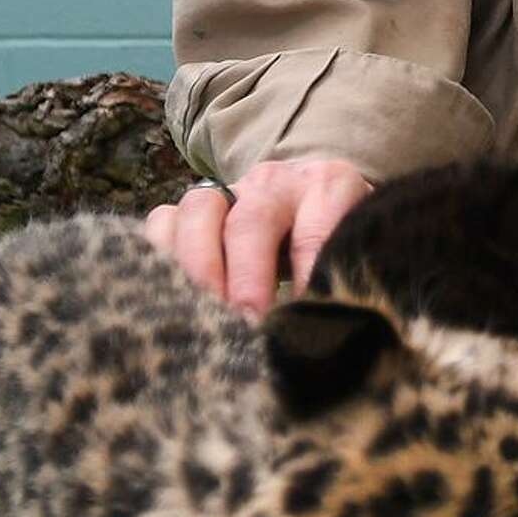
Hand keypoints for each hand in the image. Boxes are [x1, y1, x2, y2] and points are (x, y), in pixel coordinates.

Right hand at [145, 157, 374, 316]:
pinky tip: (171, 296)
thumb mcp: (357, 253)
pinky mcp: (192, 206)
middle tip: (249, 323)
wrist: (315, 208)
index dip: (307, 274)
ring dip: (199, 268)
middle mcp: (276, 182)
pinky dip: (159, 256)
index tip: (303, 316)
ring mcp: (230, 189)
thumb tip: (343, 334)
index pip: (317, 227)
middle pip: (253, 219)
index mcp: (329, 186)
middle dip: (248, 277)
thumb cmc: (340, 244)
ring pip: (200, 210)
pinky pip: (163, 221)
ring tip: (205, 315)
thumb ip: (350, 278)